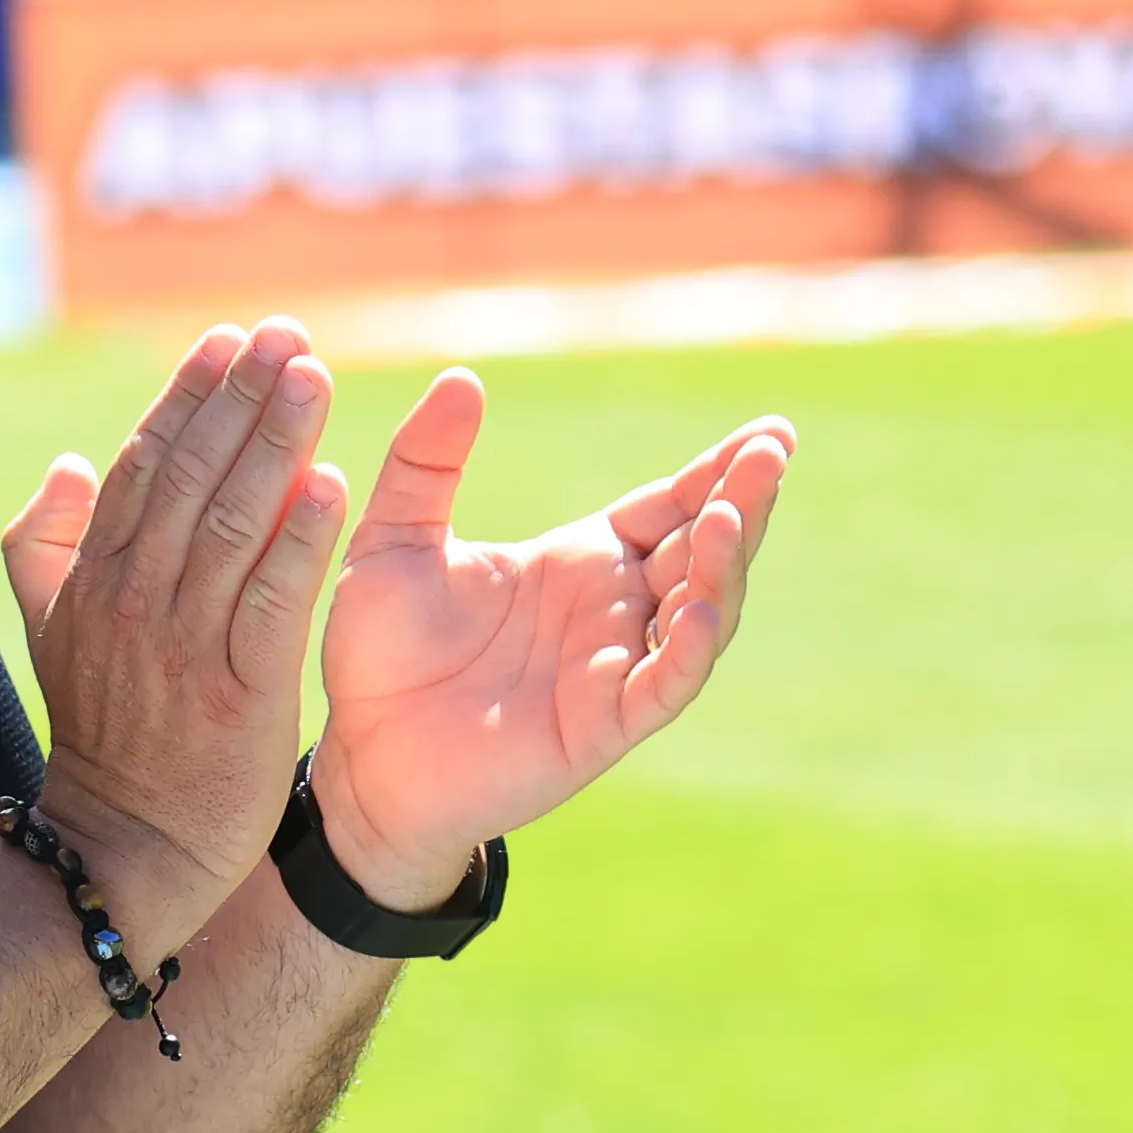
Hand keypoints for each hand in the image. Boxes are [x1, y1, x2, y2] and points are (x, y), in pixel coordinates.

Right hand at [0, 321, 351, 950]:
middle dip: (240, 397)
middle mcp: (134, 601)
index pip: (143, 465)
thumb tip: (65, 464)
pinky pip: (270, 600)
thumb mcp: (51, 634)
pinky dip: (298, 539)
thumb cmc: (105, 735)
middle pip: (190, 476)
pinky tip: (332, 484)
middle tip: (285, 335)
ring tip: (313, 378)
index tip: (228, 340)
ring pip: (231, 523)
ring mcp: (183, 646)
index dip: (187, 396)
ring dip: (275, 443)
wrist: (125, 848)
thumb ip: (46, 546)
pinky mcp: (238, 693)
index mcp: (94, 580)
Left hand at [311, 374, 794, 910]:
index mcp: (579, 560)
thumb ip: (425, 462)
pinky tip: (702, 605)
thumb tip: (462, 376)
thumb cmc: (381, 653)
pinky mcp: (603, 724)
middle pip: (699, 547)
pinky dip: (690, 646)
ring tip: (730, 514)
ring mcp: (614, 667)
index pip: (666, 505)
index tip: (769, 433)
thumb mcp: (395, 539)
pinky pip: (664, 682)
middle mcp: (611, 609)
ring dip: (723, 564)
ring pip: (699, 610)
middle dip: (741, 501)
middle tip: (772, 451)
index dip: (716, 472)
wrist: (360, 756)